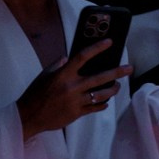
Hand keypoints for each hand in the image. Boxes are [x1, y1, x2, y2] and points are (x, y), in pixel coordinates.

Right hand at [17, 38, 132, 138]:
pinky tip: (106, 101)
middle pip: (100, 77)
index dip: (97, 48)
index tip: (109, 42)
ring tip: (118, 86)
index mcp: (63, 74)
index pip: (83, 57)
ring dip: (113, 90)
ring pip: (101, 94)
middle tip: (129, 69)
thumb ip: (58, 65)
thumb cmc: (35, 94)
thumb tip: (68, 58)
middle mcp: (72, 87)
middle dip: (117, 72)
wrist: (29, 116)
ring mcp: (75, 101)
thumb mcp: (44, 75)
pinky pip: (95, 108)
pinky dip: (102, 104)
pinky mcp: (77, 113)